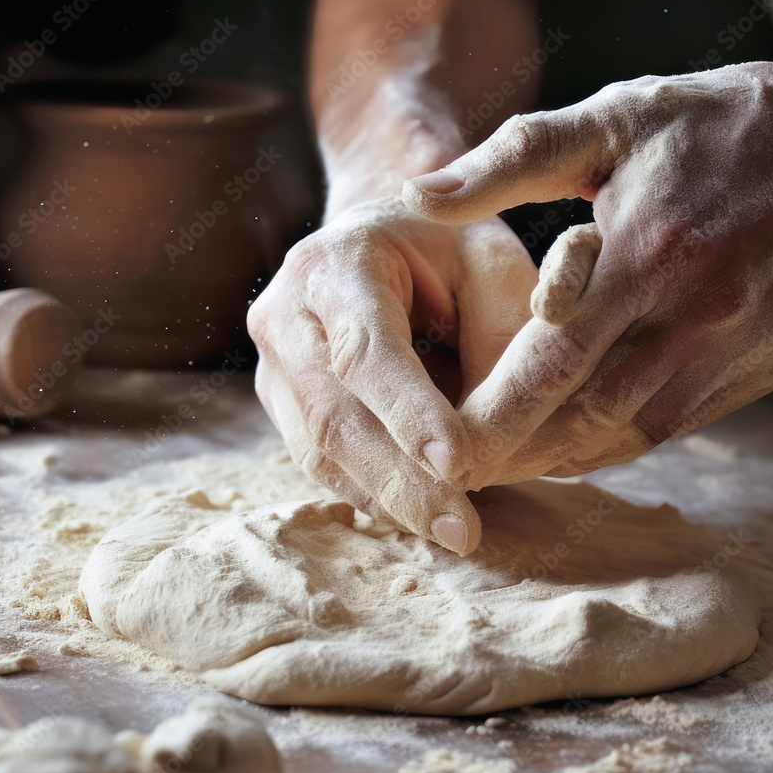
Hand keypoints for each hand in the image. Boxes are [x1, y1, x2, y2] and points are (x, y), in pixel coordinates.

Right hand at [248, 196, 535, 553]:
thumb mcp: (489, 264)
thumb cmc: (445, 247)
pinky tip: (421, 515)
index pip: (365, 350)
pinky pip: (322, 463)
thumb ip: (497, 337)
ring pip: (319, 451)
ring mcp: (274, 366)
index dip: (409, 412)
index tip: (459, 465)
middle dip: (400, 480)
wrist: (378, 240)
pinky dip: (373, 494)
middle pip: (332, 414)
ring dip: (387, 499)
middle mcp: (286, 317)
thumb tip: (489, 444)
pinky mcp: (284, 405)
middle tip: (462, 530)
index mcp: (334, 265)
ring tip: (451, 532)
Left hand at [403, 59, 772, 487]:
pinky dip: (613, 444)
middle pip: (583, 415)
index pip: (552, 358)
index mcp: (648, 254)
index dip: (492, 412)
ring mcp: (733, 355)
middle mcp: (694, 318)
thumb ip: (513, 158)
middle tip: (455, 472)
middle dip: (513, 453)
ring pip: (626, 435)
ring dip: (558, 458)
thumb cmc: (725, 126)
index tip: (440, 441)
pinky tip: (572, 444)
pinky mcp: (759, 373)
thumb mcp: (617, 119)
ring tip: (501, 466)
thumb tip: (420, 193)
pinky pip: (671, 426)